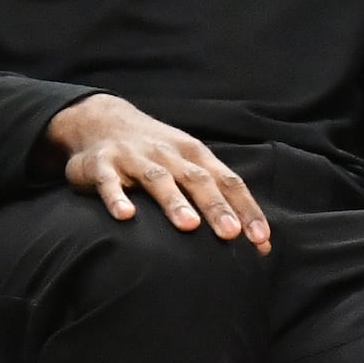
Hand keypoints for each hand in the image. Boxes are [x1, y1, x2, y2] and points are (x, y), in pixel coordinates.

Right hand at [46, 94, 269, 248]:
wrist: (102, 120)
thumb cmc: (157, 153)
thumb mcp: (189, 166)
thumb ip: (218, 198)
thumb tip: (258, 242)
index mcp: (196, 156)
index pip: (229, 182)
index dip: (246, 210)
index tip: (261, 240)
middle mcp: (170, 155)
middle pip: (198, 180)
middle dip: (216, 207)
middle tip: (231, 234)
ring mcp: (135, 157)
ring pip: (159, 179)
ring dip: (174, 202)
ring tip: (188, 226)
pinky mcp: (102, 164)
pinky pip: (109, 182)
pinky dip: (116, 197)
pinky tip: (125, 215)